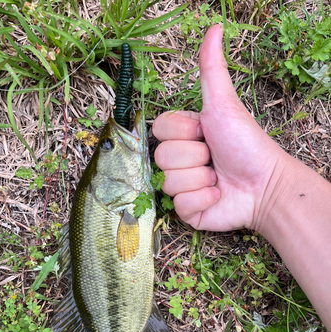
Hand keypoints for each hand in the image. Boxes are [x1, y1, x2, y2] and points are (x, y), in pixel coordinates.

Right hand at [152, 25, 286, 231]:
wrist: (265, 184)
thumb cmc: (247, 144)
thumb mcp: (224, 104)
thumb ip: (212, 70)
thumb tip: (214, 29)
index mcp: (183, 135)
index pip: (159, 131)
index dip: (183, 132)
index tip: (205, 132)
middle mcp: (180, 160)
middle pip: (162, 157)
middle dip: (196, 157)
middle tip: (215, 157)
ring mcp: (181, 186)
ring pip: (169, 182)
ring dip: (201, 179)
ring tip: (218, 177)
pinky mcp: (187, 210)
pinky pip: (179, 205)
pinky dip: (203, 199)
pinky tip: (218, 194)